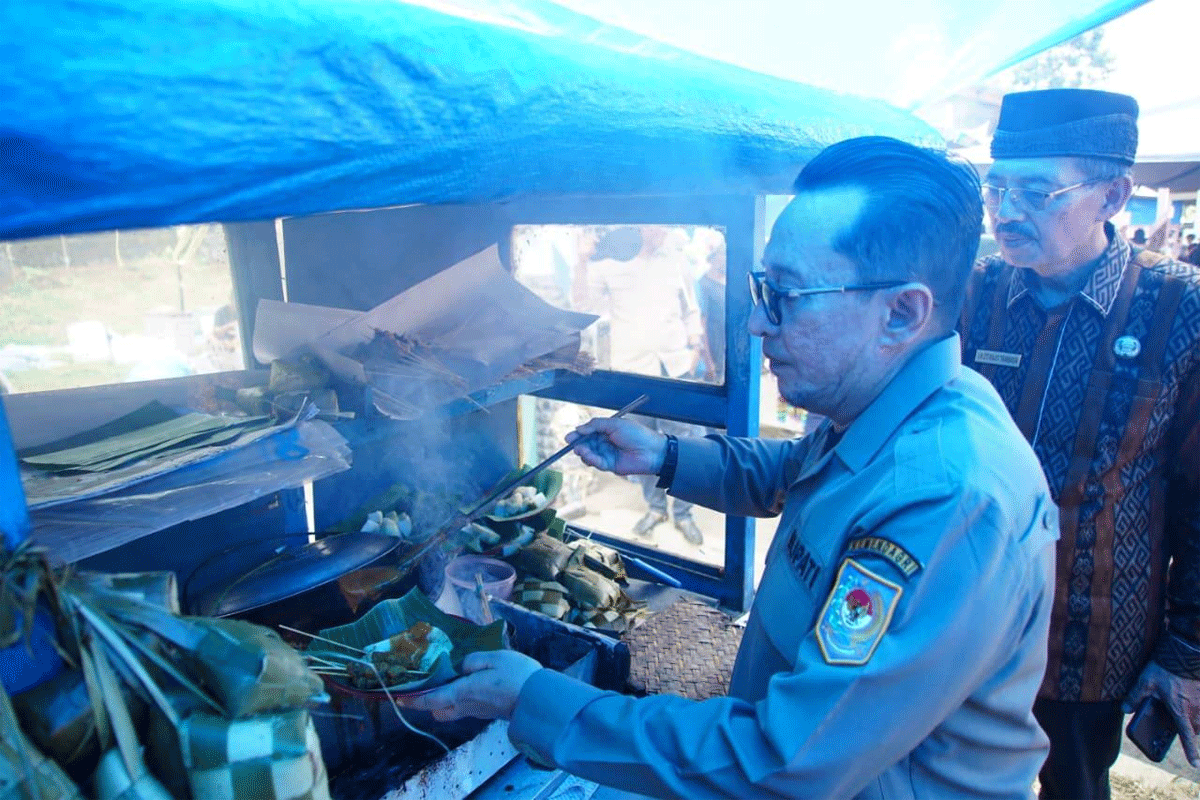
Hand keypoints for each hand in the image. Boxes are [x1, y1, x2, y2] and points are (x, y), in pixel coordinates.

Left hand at [398, 650, 542, 721]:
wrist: (538, 698)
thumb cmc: (516, 675)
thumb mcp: (493, 658)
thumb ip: (472, 661)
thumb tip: (460, 667)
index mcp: (463, 692)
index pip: (430, 699)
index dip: (412, 700)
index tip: (399, 698)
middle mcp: (466, 705)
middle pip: (438, 711)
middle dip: (428, 703)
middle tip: (425, 687)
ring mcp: (477, 711)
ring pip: (451, 711)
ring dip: (443, 701)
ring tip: (445, 684)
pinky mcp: (487, 712)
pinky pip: (465, 708)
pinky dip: (458, 700)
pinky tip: (466, 685)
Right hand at [566, 418, 665, 475]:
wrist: (652, 451)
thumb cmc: (636, 434)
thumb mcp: (615, 424)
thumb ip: (596, 425)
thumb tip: (579, 428)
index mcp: (607, 430)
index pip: (589, 432)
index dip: (578, 434)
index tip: (568, 437)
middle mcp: (606, 442)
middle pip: (587, 443)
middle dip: (578, 444)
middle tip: (572, 444)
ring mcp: (607, 454)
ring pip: (589, 454)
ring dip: (583, 452)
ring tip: (581, 449)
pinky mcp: (610, 465)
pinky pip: (597, 462)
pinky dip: (591, 459)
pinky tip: (588, 456)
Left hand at [1125, 660, 1199, 765]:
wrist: (1183, 653)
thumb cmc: (1165, 669)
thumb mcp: (1145, 683)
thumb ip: (1135, 697)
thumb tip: (1126, 710)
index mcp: (1180, 710)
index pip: (1187, 736)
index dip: (1191, 751)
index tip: (1194, 764)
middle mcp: (1194, 708)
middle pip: (1195, 728)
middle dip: (1189, 731)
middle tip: (1179, 728)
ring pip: (1199, 717)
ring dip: (1193, 718)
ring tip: (1181, 712)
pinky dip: (1195, 705)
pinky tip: (1185, 696)